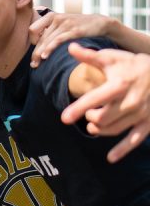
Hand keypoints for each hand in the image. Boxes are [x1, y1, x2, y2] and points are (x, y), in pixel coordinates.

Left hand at [29, 11, 115, 67]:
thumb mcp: (62, 24)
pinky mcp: (74, 30)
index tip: (36, 49)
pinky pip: (58, 40)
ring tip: (36, 64)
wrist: (100, 23)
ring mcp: (66, 24)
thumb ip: (50, 30)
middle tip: (32, 64)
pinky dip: (49, 49)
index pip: (32, 29)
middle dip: (34, 52)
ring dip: (39, 54)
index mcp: (51, 16)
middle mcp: (57, 18)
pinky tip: (45, 57)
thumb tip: (35, 43)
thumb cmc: (78, 26)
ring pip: (47, 40)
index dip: (32, 40)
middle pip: (40, 38)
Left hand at [63, 43, 149, 161]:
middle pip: (103, 118)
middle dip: (91, 118)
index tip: (64, 118)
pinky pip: (135, 140)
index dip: (79, 108)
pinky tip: (111, 158)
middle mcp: (130, 101)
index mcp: (119, 85)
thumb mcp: (113, 58)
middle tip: (88, 115)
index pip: (95, 99)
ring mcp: (140, 113)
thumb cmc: (134, 65)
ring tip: (93, 125)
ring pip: (114, 129)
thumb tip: (69, 47)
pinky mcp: (148, 123)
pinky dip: (122, 150)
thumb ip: (90, 56)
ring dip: (100, 130)